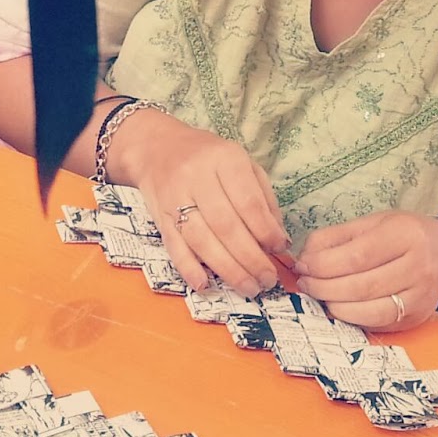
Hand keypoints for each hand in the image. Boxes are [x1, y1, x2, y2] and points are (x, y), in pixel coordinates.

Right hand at [110, 113, 292, 296]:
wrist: (158, 148)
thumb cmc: (208, 158)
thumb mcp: (242, 163)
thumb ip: (263, 198)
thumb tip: (279, 239)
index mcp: (224, 159)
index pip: (248, 202)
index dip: (266, 231)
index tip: (279, 249)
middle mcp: (196, 176)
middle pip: (226, 226)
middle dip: (250, 259)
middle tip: (267, 280)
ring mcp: (174, 197)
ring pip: (202, 240)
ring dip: (227, 270)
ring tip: (248, 287)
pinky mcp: (159, 216)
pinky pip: (174, 246)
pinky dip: (189, 268)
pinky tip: (206, 284)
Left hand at [292, 211, 437, 330]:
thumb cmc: (402, 234)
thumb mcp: (372, 223)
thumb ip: (336, 237)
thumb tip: (305, 257)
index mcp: (405, 235)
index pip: (357, 256)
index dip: (324, 264)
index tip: (303, 266)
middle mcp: (418, 267)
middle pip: (362, 286)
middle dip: (324, 287)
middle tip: (306, 284)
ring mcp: (421, 297)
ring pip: (370, 311)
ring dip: (335, 306)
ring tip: (318, 296)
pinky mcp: (417, 318)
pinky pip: (378, 323)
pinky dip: (353, 318)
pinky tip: (338, 307)